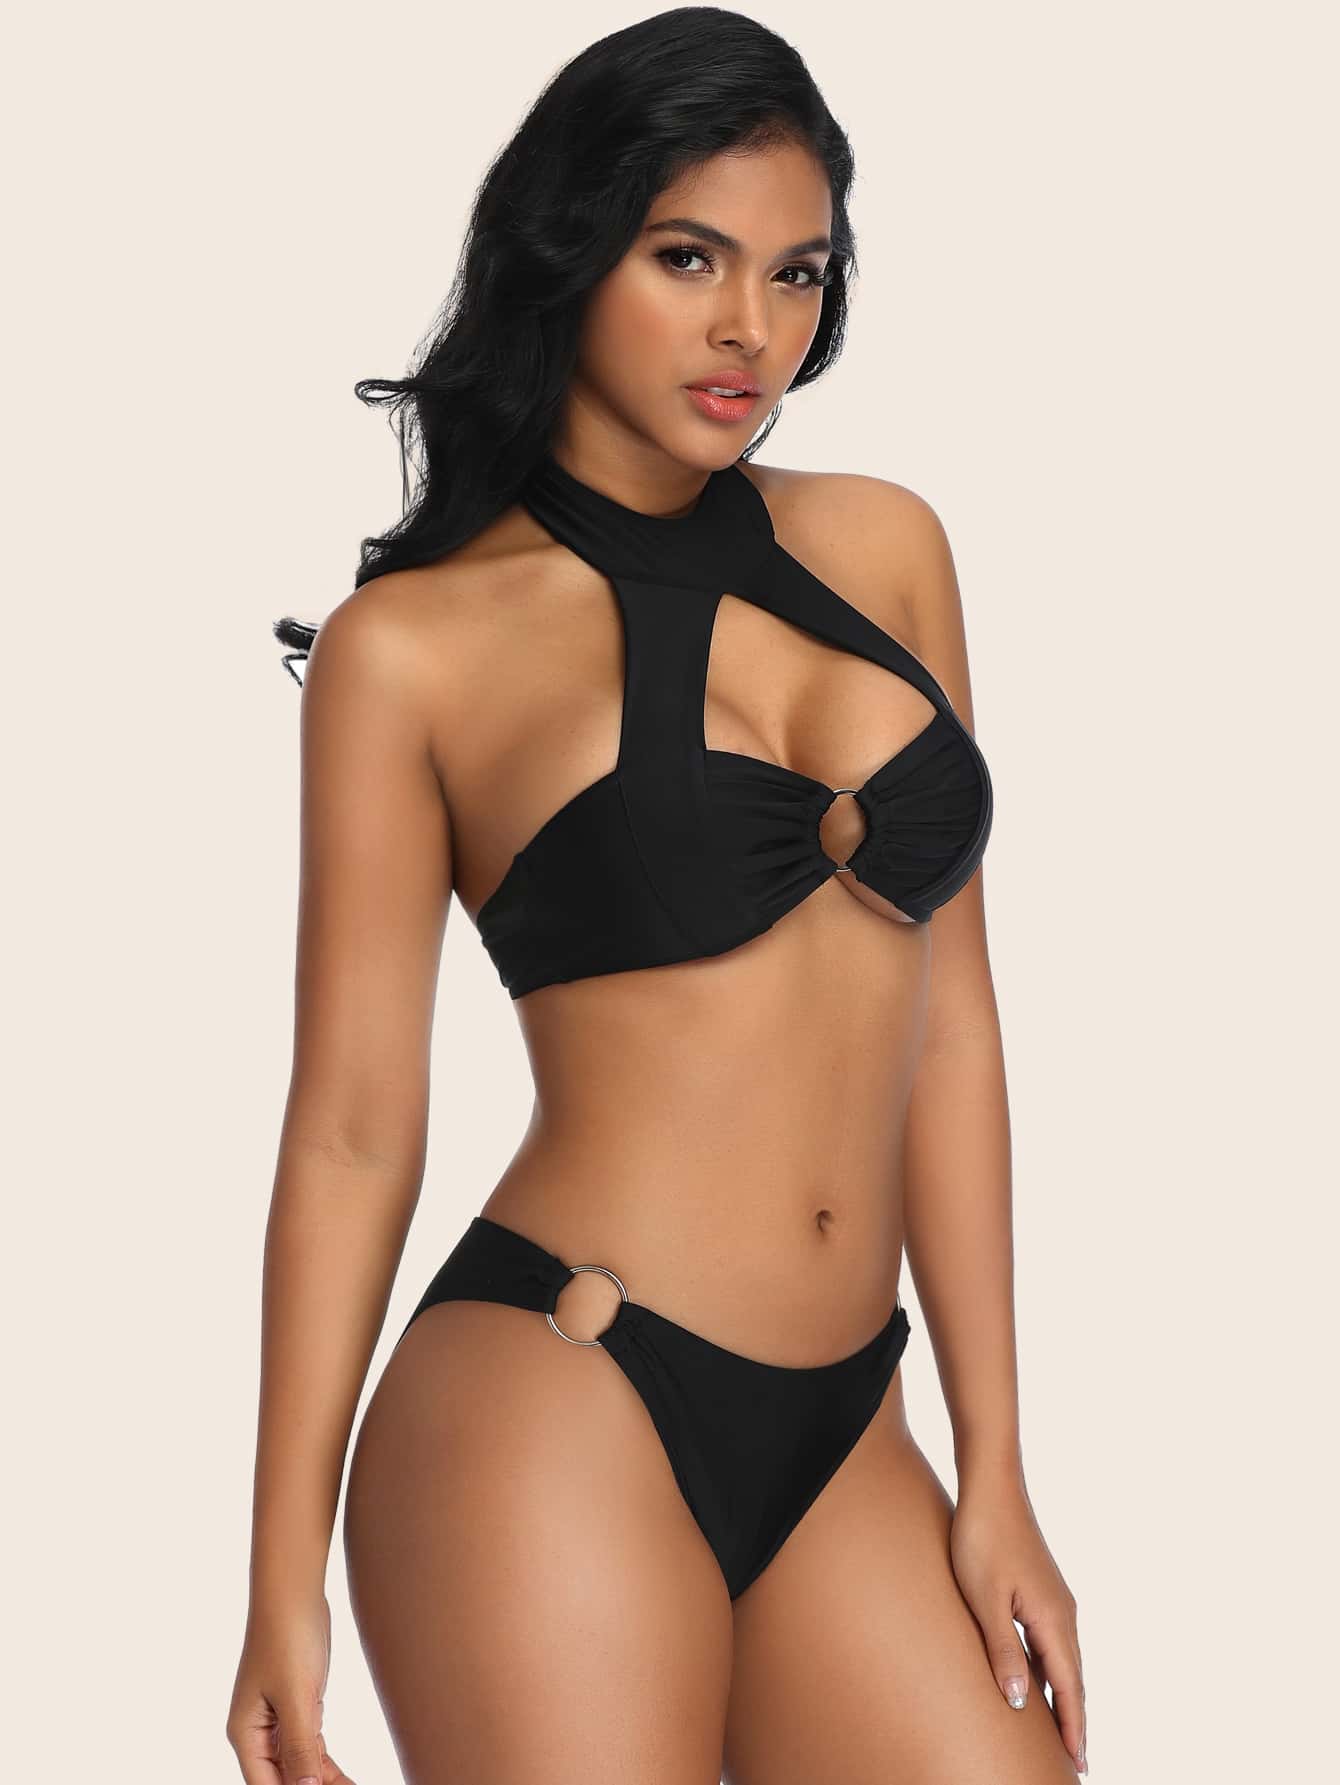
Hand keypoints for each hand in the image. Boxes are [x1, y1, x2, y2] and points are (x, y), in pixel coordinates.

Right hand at [226, 1591, 357, 1784]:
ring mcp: (278, 1720)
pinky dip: (326, 1764)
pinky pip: (311, 1747)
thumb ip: (299, 1746)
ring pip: (299, 1766)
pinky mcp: (299, 1707)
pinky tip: (344, 1779)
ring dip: (322, 1781)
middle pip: (283, 1779)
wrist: (295, 1592)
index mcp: (245, 1734)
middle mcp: (257, 1733)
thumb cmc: (287, 1636)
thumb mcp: (296, 1695)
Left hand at [950, 1478, 1086, 1773]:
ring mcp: (1054, 1600)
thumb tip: (1023, 1701)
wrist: (991, 1486)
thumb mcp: (985, 1599)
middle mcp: (1063, 1612)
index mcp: (1053, 1619)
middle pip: (1073, 1679)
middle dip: (1075, 1721)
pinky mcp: (1042, 1590)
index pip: (1069, 1687)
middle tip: (1076, 1762)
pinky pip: (1052, 1642)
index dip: (1074, 1727)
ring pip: (1064, 1661)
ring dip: (1064, 1697)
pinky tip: (1038, 1681)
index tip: (1079, 1764)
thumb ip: (1003, 1651)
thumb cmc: (982, 1538)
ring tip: (1061, 1733)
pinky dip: (1052, 1670)